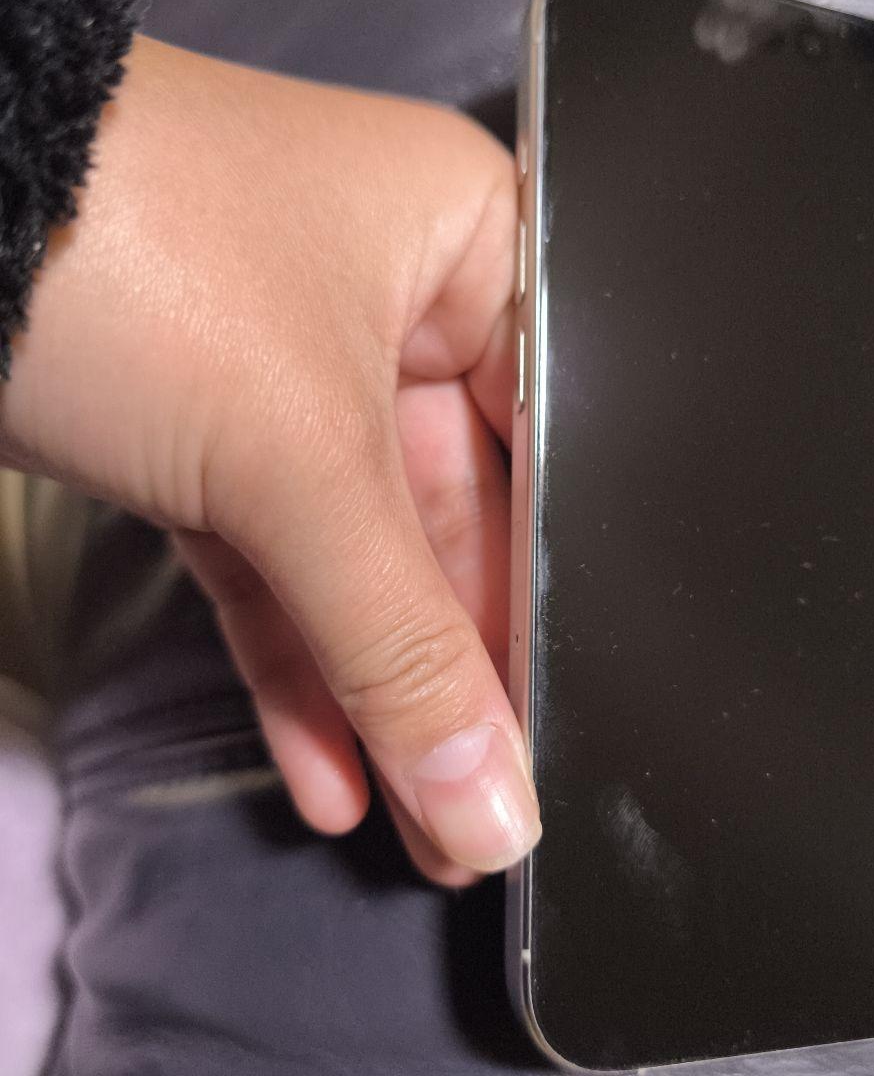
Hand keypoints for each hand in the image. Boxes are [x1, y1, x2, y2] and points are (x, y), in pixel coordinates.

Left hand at [0, 37, 538, 885]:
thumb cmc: (124, 252)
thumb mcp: (297, 456)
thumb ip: (403, 643)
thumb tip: (492, 795)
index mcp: (467, 251)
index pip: (544, 457)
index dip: (547, 602)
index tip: (547, 728)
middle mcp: (396, 308)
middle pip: (452, 524)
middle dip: (451, 676)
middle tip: (483, 806)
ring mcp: (295, 374)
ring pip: (358, 559)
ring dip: (375, 694)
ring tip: (421, 824)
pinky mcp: (204, 434)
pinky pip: (273, 567)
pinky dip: (294, 665)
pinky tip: (331, 770)